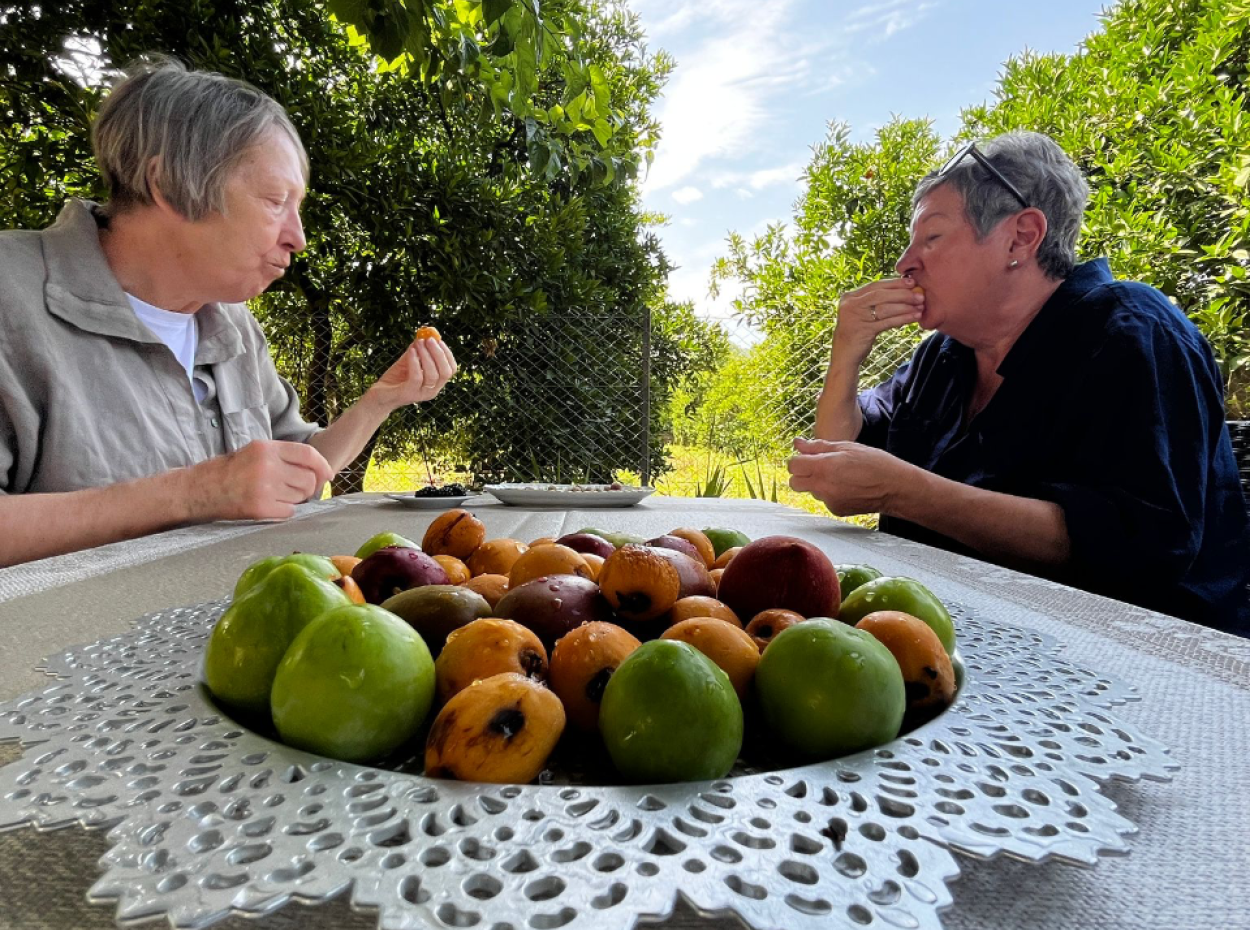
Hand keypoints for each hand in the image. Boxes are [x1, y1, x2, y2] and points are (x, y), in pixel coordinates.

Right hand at [186, 440, 334, 521]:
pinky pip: (289, 511)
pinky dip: (284, 511)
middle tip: (293, 490)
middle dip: (307, 487)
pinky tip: (268, 506)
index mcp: (266, 448)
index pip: (308, 454)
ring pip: (301, 496)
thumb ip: (284, 457)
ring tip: (275, 496)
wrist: (199, 490)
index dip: (323, 466)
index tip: (328, 475)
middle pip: (309, 478)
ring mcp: (264, 487)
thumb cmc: (230, 471)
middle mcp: (267, 466)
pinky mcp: (260, 508)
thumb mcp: (255, 452)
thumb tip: (320, 470)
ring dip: (295, 499)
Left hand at [370, 336, 457, 411]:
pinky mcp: (408, 394)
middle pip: (445, 372)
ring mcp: (421, 394)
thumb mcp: (407, 362)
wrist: (378, 396)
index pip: (451, 370)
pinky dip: (415, 362)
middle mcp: (431, 391)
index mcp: (435, 384)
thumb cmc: (394, 379)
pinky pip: (417, 377)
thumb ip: (416, 351)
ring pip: (432, 374)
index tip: (439, 340)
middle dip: (439, 353)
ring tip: (418, 343)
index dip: (447, 354)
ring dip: (426, 355)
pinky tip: (411, 351)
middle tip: (429, 339)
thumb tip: (423, 335)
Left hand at [787, 437, 911, 515]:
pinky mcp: (836, 510)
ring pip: (811, 491)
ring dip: (818, 483)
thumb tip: (798, 443)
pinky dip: (831, 493)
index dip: (798, 460)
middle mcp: (823, 486)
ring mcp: (829, 500)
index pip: (793, 466)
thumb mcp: (846, 447)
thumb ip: (818, 446)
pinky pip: (824, 500)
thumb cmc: (874, 463)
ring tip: (840, 476)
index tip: (807, 458)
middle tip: (818, 467)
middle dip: (801, 474)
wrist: (894, 487)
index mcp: (824, 467)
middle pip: (794, 483)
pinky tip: (847, 486)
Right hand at [831, 277, 924, 367]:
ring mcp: (856, 317)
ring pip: (885, 308)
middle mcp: (850, 305)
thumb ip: (872, 301)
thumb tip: (900, 289)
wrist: (844, 355)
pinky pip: (887, 322)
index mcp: (849, 297)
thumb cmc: (856, 332)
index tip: (912, 282)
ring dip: (905, 306)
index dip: (895, 283)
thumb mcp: (860, 313)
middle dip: (903, 293)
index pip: (875, 285)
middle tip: (920, 295)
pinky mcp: (864, 330)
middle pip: (881, 294)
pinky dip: (902, 318)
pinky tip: (914, 317)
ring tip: (920, 307)